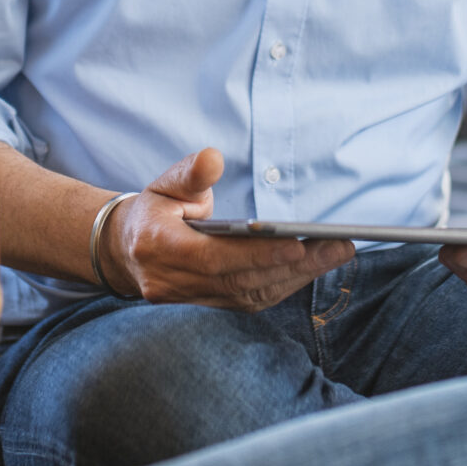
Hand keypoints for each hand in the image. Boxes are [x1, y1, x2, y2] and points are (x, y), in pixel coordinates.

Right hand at [109, 147, 352, 309]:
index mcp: (159, 247)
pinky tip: (311, 268)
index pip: (214, 258)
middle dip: (294, 265)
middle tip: (338, 247)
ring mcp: (189, 300)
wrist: (127, 251)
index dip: (257, 255)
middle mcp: (172, 282)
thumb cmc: (155, 210)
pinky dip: (283, 285)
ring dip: (297, 277)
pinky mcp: (207, 307)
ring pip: (251, 295)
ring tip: (335, 254)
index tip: (298, 244)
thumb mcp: (165, 184)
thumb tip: (214, 158)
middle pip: (241, 280)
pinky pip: (250, 302)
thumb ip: (191, 173)